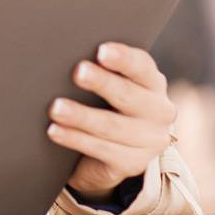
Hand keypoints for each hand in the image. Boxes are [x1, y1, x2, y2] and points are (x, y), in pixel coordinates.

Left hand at [48, 42, 176, 201]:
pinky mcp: (133, 164)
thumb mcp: (108, 85)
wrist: (109, 152)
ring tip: (56, 108)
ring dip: (82, 116)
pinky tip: (54, 131)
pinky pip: (101, 150)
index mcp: (153, 82)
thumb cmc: (104, 104)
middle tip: (78, 72)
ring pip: (112, 126)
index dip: (123, 58)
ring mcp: (150, 140)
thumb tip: (65, 53)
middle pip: (128, 95)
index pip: (142, 66)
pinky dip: (75, 139)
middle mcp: (159, 111)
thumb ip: (99, 69)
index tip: (102, 51)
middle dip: (102, 83)